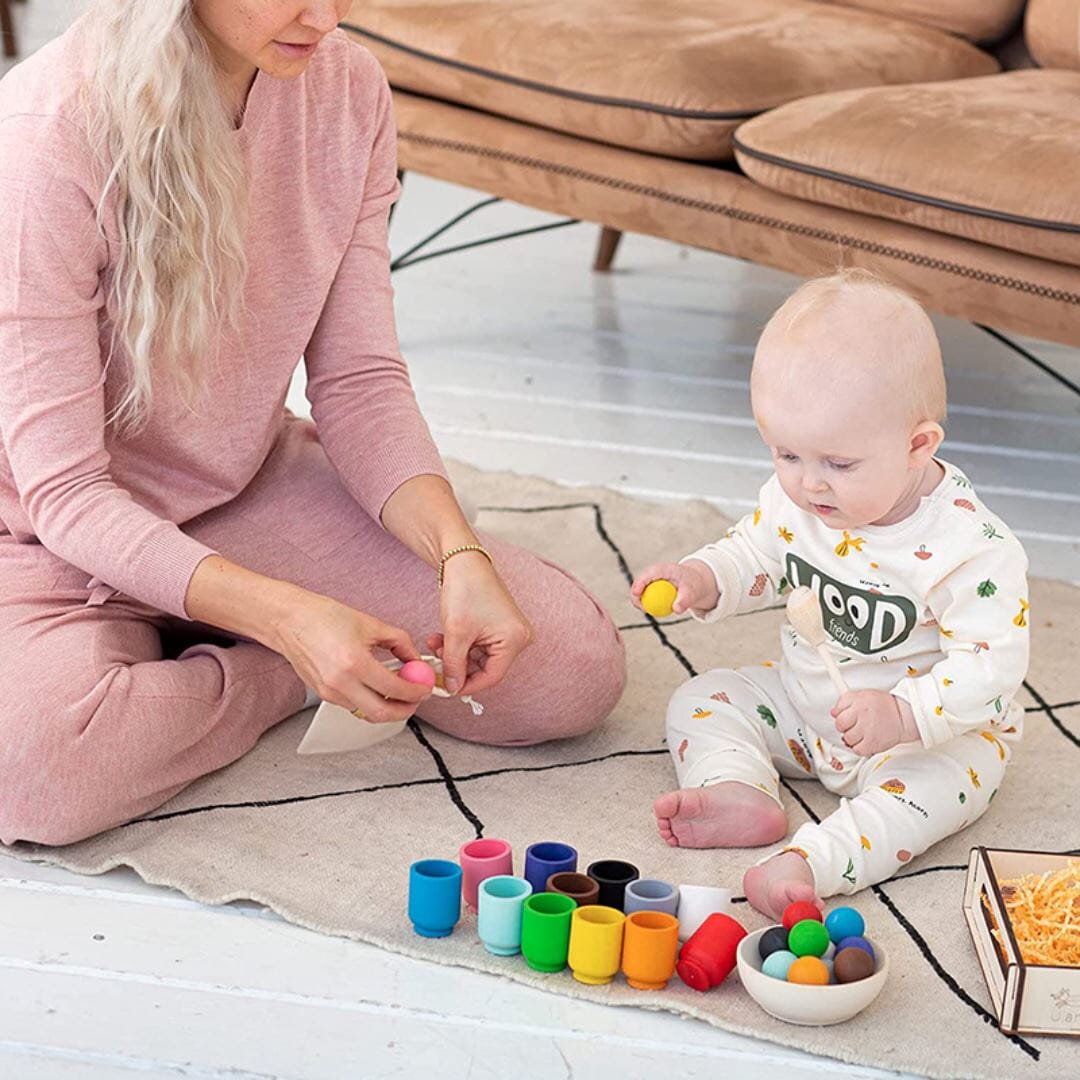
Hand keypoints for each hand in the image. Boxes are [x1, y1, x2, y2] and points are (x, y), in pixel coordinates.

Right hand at [272, 590, 431, 722]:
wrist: (289, 620)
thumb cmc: (324, 617)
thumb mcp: (371, 624)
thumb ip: (400, 643)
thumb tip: (416, 661)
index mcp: (354, 662)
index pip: (394, 689)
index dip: (416, 691)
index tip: (425, 687)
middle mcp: (339, 682)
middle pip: (381, 713)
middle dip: (405, 710)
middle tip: (416, 699)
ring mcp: (329, 692)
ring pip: (367, 712)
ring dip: (387, 706)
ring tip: (398, 690)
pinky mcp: (323, 695)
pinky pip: (353, 705)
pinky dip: (370, 700)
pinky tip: (376, 686)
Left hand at [427, 552, 532, 695]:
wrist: (464, 560)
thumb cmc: (465, 588)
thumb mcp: (456, 633)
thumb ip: (454, 665)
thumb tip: (452, 688)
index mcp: (514, 640)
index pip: (492, 677)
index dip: (467, 685)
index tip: (446, 687)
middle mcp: (518, 637)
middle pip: (486, 667)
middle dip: (458, 665)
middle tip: (436, 663)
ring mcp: (509, 631)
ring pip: (479, 657)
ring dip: (456, 654)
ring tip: (435, 643)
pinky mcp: (499, 626)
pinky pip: (479, 645)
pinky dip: (461, 644)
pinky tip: (443, 637)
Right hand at [630, 559, 718, 615]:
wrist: (693, 581)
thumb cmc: (692, 585)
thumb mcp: (692, 592)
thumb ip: (685, 601)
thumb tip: (677, 610)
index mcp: (664, 569)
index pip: (649, 573)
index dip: (640, 582)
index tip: (636, 594)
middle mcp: (655, 571)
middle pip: (640, 580)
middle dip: (635, 593)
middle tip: (642, 609)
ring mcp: (652, 578)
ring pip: (639, 588)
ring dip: (639, 600)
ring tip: (647, 611)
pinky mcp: (652, 585)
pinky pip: (644, 594)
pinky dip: (645, 602)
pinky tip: (649, 610)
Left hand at [831, 691, 918, 756]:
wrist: (903, 716)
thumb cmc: (883, 705)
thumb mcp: (862, 695)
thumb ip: (844, 701)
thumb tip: (833, 712)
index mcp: (858, 703)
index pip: (837, 714)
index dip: (839, 716)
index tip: (845, 717)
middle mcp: (862, 717)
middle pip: (840, 726)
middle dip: (844, 726)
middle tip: (852, 725)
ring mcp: (868, 731)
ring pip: (847, 739)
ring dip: (851, 738)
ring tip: (860, 733)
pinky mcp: (873, 744)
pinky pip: (857, 750)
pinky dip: (859, 748)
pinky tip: (864, 741)